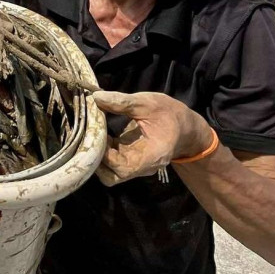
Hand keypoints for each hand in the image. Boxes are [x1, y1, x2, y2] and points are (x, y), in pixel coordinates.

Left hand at [92, 91, 214, 186]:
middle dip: (96, 159)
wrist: (183, 126)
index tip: (97, 134)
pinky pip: (110, 162)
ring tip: (93, 133)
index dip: (105, 155)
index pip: (122, 167)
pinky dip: (101, 150)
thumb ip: (122, 101)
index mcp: (152, 157)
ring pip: (108, 172)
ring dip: (97, 155)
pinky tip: (98, 133)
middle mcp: (142, 167)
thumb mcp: (147, 103)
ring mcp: (135, 166)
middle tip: (91, 135)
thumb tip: (95, 98)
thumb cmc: (169, 114)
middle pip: (111, 176)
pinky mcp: (128, 160)